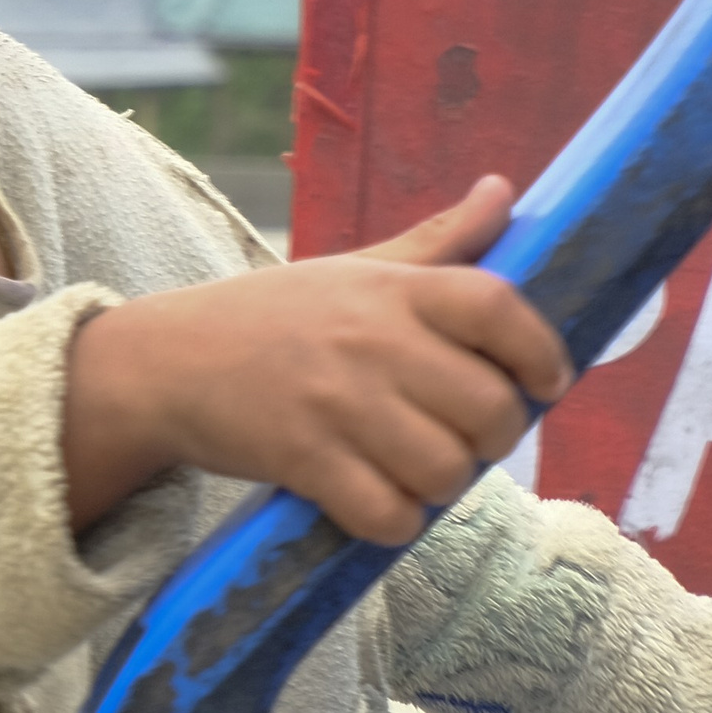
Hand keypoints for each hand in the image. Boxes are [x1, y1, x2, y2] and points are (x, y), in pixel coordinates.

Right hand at [62, 174, 574, 544]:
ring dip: (443, 486)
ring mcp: (336, 402)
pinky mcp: (302, 459)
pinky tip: (379, 503)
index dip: (541, 352)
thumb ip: (437, 241)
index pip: (499, 308)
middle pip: (489, 407)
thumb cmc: (271, 317)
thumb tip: (505, 190)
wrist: (165, 363)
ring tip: (418, 473)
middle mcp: (371, 340)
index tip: (546, 382)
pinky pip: (387, 513)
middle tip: (467, 438)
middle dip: (494, 438)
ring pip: (445, 469)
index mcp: (392, 289)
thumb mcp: (353, 269)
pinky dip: (395, 522)